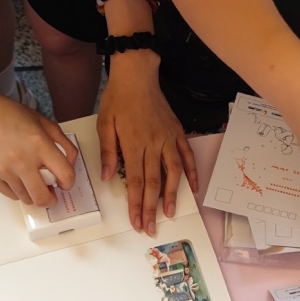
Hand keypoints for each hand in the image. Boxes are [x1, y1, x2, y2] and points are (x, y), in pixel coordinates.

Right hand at [0, 66, 77, 206]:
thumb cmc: (11, 115)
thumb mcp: (44, 122)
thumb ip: (63, 142)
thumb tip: (71, 162)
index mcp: (39, 144)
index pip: (64, 175)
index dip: (69, 183)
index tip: (66, 183)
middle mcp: (22, 160)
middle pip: (43, 197)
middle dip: (51, 199)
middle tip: (51, 195)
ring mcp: (4, 170)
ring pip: (26, 198)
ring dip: (34, 195)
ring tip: (33, 183)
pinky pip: (10, 195)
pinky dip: (18, 191)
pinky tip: (19, 180)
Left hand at [97, 51, 197, 236]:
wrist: (137, 74)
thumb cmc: (118, 97)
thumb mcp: (104, 123)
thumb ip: (108, 152)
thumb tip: (106, 177)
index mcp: (133, 144)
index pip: (134, 181)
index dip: (136, 204)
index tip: (136, 221)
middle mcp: (153, 144)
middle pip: (153, 182)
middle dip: (151, 208)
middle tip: (151, 227)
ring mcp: (168, 139)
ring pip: (173, 172)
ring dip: (172, 195)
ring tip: (170, 212)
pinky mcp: (177, 132)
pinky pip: (187, 155)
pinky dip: (192, 172)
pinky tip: (194, 187)